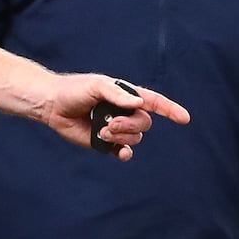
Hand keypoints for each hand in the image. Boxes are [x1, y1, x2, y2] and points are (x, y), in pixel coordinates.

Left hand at [46, 75, 190, 158]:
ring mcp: (116, 128)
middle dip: (130, 126)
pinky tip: (121, 153)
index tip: (185, 118)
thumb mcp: (96, 85)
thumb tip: (139, 103)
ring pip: (134, 138)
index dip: (170, 110)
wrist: (53, 105)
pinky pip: (124, 152)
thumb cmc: (74, 90)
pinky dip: (125, 153)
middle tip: (109, 123)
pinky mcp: (105, 143)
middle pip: (144, 124)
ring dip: (121, 136)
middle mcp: (124, 112)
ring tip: (102, 130)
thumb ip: (117, 93)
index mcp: (126, 95)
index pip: (154, 102)